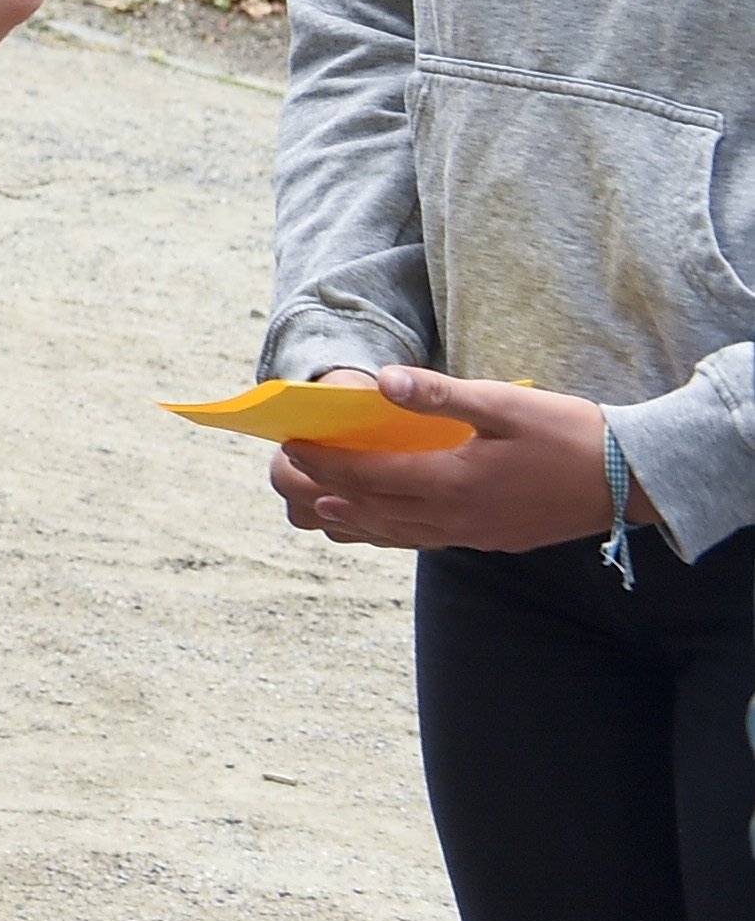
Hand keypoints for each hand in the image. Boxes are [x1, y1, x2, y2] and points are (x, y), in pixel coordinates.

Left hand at [272, 368, 644, 552]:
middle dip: (328, 490)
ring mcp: (476, 534)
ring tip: (324, 505)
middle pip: (375, 510)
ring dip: (357, 518)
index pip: (370, 476)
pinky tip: (387, 522)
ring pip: (399, 533)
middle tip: (291, 474)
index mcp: (454, 482)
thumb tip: (383, 380)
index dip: (326, 462)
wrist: (630, 480)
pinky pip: (428, 541)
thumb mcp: (504, 404)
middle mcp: (457, 517)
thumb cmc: (569, 433)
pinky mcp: (493, 539)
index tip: (292, 447)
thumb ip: (440, 394)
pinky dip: (395, 532)